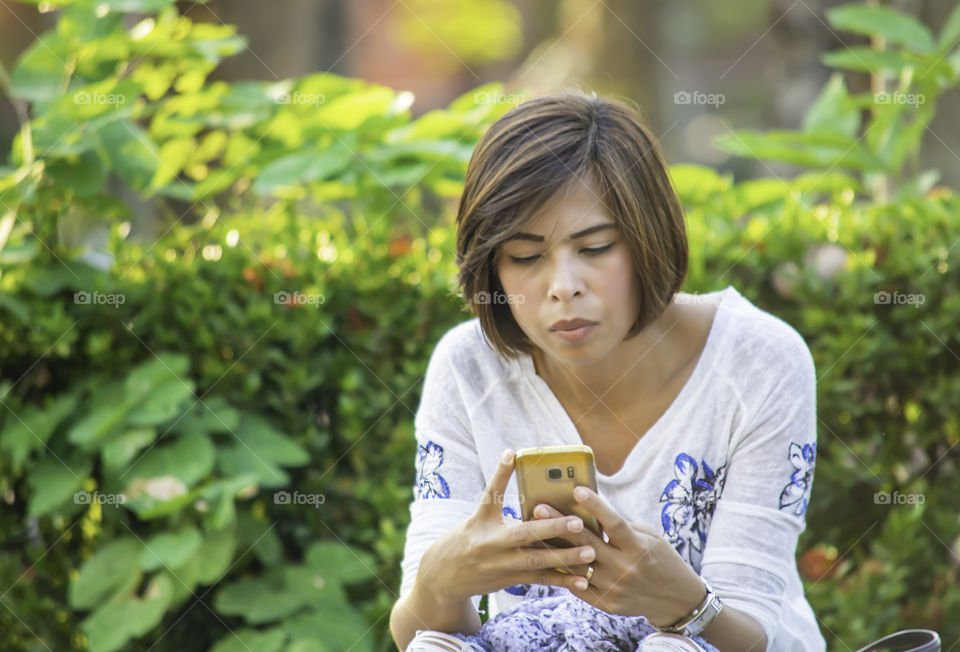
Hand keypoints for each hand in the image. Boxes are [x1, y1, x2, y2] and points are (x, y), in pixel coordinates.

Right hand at [415, 449, 597, 601]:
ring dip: (565, 557)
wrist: (442, 577)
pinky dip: (562, 579)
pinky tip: (582, 579)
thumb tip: (536, 496)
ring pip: (537, 561)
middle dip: (552, 527)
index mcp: (481, 521)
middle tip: (578, 522)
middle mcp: (490, 543)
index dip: (500, 473)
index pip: (490, 493)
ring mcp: (500, 565)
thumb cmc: (467, 540)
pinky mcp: (509, 581)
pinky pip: (539, 580)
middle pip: (523, 533)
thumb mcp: (477, 521)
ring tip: (590, 551)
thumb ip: (503, 511)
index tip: (512, 453)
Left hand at [532, 486, 705, 625]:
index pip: (613, 523)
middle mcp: (625, 567)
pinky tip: (547, 559)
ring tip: (534, 533)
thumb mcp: (650, 538)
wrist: (674, 599)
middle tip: (539, 508)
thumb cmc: (660, 559)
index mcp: (638, 547)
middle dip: (561, 523)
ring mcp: (615, 588)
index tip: (576, 489)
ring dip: (554, 548)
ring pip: (577, 566)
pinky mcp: (608, 604)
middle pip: (587, 543)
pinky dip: (564, 573)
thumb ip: (622, 528)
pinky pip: (579, 587)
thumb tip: (590, 513)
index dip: (595, 505)